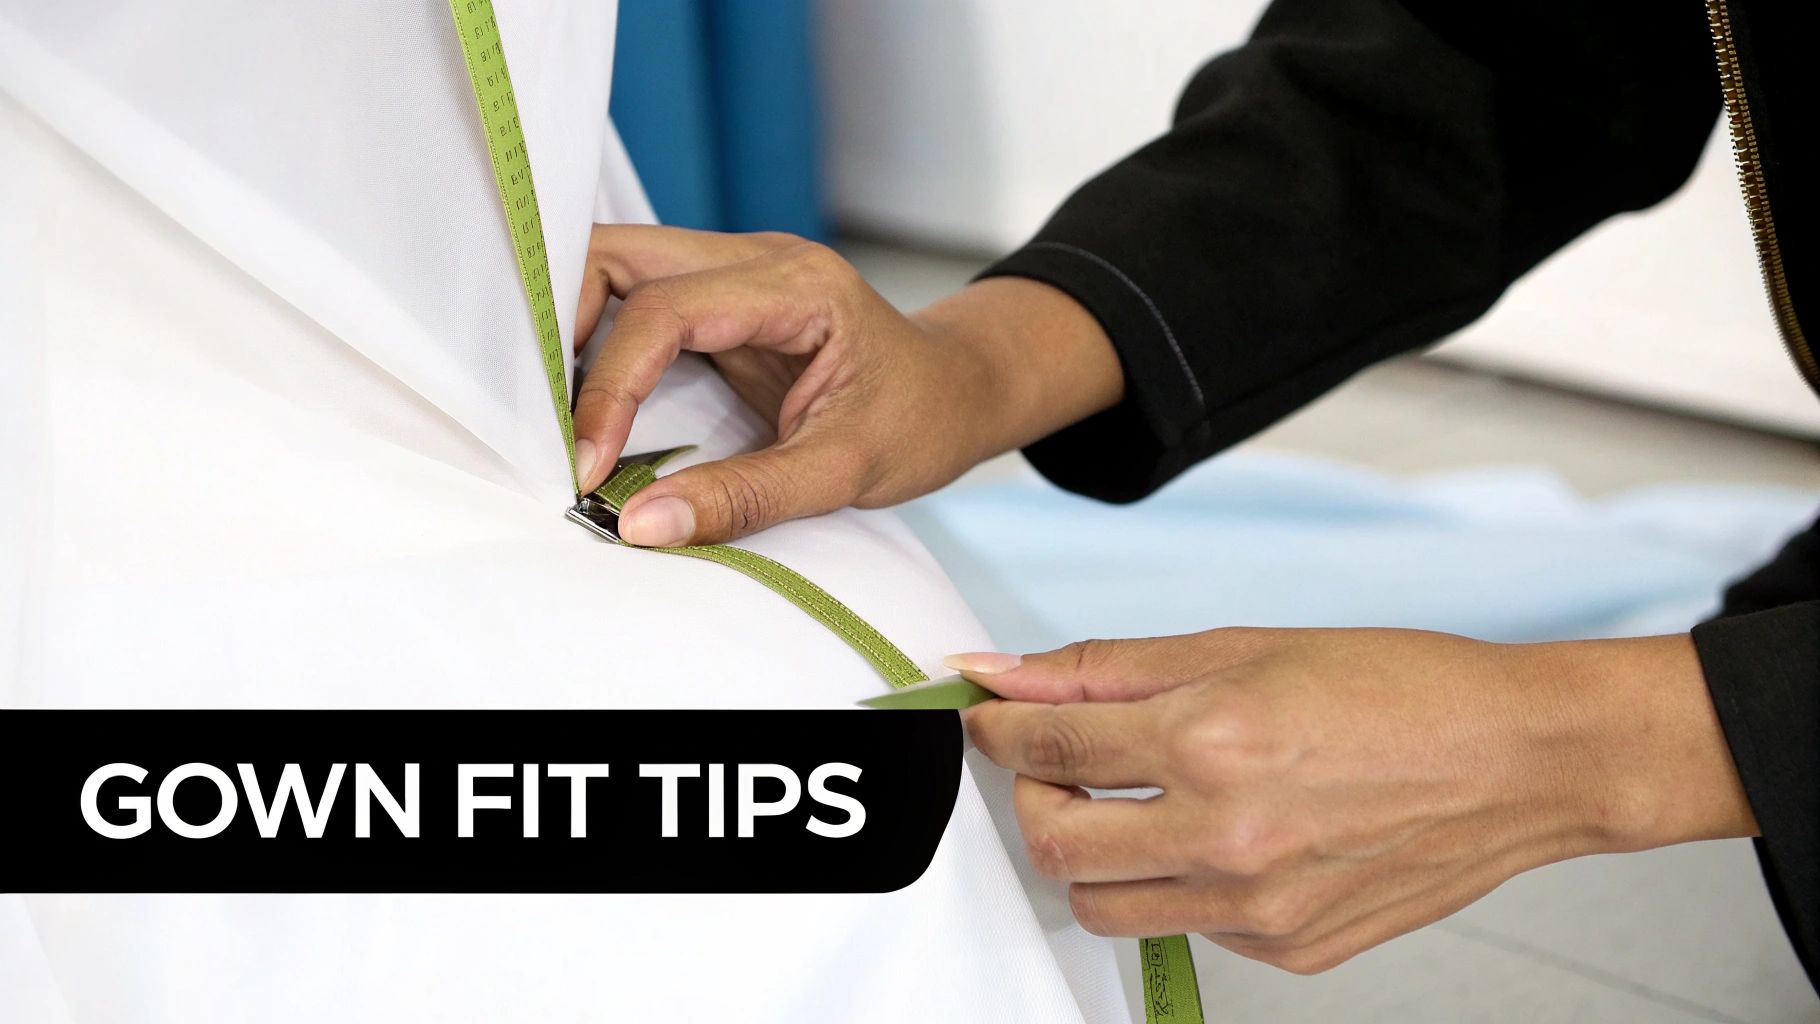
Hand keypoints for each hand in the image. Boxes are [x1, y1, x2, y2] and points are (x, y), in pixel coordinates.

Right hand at [571, 226, 1122, 544]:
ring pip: (615, 267)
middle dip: (563, 329)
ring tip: (556, 416)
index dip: (610, 388)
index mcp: (794, 285)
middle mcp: (754, 259)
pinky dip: (599, 348)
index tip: (586, 466)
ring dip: (573, 334)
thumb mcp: (846, 471)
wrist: (961, 392)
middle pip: (617, 254)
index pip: (664, 311)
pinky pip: (634, 303)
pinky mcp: (718, 302)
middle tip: (543, 421)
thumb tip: (640, 526)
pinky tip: (587, 407)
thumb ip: (746, 498)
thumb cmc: (922, 420)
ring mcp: (732, 273)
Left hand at [956, 628, 1755, 972]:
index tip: (987, 716)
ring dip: (1091, 855)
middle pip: (1055, 845)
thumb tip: (1011, 671)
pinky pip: (1187, 927)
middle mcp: (1226, 834)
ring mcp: (1258, 906)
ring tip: (1130, 806)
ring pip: (1105, 905)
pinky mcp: (1290, 951)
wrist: (1518, 760)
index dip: (997, 727)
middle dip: (1031, 800)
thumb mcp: (1244, 647)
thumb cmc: (1400, 688)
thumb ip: (1112, 668)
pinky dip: (1175, 884)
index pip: (1048, 748)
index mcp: (1211, 740)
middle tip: (1051, 768)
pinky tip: (1217, 836)